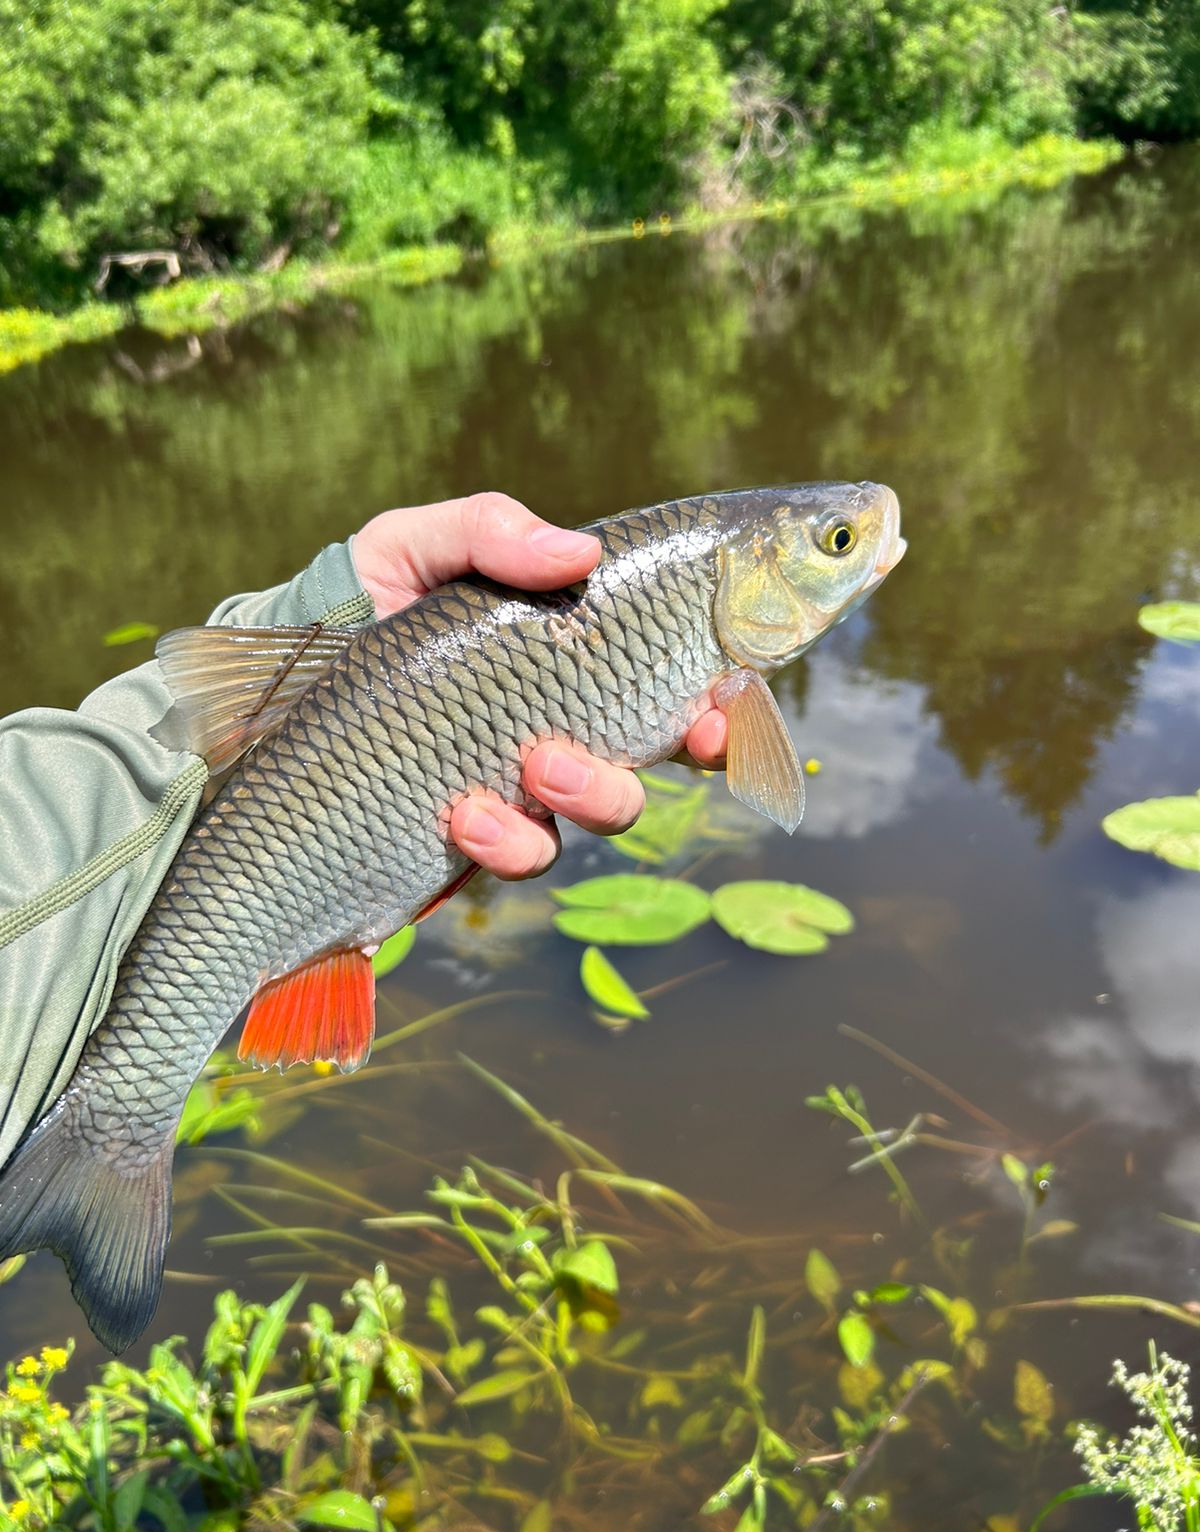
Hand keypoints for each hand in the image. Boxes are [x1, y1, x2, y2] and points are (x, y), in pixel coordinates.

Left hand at [352, 493, 727, 878]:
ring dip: (596, 790)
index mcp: (557, 650)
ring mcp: (521, 785)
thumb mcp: (405, 546)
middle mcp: (555, 718)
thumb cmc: (343, 612)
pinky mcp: (477, 842)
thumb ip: (487, 531)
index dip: (717, 686)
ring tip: (537, 763)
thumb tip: (579, 554)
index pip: (664, 666)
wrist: (259, 705)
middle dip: (688, 745)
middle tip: (681, 734)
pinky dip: (510, 837)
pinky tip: (463, 814)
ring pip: (609, 806)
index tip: (727, 695)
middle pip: (663, 744)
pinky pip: (529, 854)